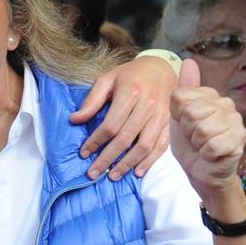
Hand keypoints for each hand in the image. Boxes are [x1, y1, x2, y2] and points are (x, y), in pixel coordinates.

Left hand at [70, 53, 173, 179]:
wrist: (162, 68)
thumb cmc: (130, 75)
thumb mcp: (107, 79)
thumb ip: (91, 100)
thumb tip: (74, 120)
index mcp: (131, 93)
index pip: (110, 125)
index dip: (96, 141)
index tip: (84, 153)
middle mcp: (148, 106)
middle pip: (125, 139)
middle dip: (107, 159)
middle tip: (93, 173)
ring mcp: (162, 116)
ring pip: (144, 146)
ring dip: (127, 164)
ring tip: (113, 176)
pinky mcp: (170, 123)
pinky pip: (161, 146)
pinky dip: (150, 161)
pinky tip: (138, 172)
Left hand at [169, 59, 245, 195]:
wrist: (201, 170)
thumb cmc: (189, 143)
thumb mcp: (178, 115)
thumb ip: (183, 90)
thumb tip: (189, 61)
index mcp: (210, 95)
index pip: (180, 97)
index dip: (177, 116)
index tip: (185, 124)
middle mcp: (226, 104)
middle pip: (190, 113)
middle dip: (187, 131)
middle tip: (195, 138)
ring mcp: (235, 121)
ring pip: (202, 130)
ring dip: (197, 144)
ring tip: (203, 146)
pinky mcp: (239, 140)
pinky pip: (212, 146)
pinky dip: (207, 154)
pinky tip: (212, 154)